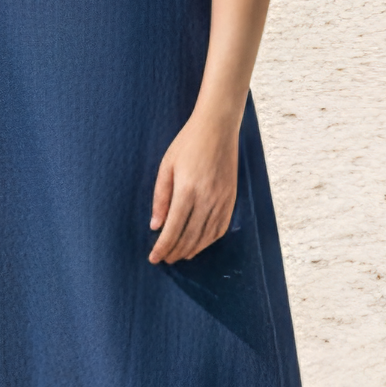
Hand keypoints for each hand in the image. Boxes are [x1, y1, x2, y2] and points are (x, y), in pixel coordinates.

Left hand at [148, 113, 238, 263]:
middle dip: (175, 251)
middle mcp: (207, 198)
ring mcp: (222, 200)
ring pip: (206, 236)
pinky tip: (199, 245)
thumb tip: (155, 226)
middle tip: (165, 259)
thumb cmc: (188, 143)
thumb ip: (160, 198)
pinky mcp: (231, 198)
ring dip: (191, 249)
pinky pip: (221, 228)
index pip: (173, 229)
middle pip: (189, 237)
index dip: (163, 247)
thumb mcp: (166, 166)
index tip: (154, 258)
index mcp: (187, 190)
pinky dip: (209, 241)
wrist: (218, 127)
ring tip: (179, 255)